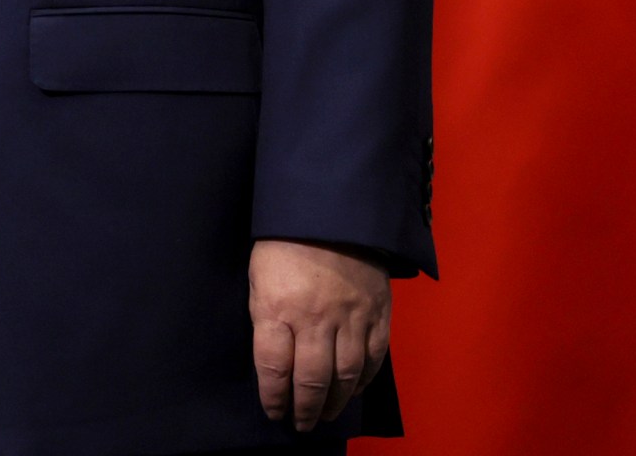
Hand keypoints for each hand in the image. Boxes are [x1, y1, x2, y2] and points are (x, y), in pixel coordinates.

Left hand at [249, 238, 391, 431]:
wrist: (331, 211)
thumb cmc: (282, 244)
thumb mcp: (258, 279)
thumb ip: (266, 319)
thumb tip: (275, 361)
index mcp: (278, 307)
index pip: (273, 366)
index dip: (273, 396)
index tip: (273, 411)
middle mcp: (316, 318)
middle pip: (311, 378)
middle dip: (304, 408)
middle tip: (300, 424)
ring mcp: (351, 317)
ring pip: (345, 375)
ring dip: (334, 402)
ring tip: (324, 415)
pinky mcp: (378, 313)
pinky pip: (373, 357)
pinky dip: (363, 381)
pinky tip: (352, 391)